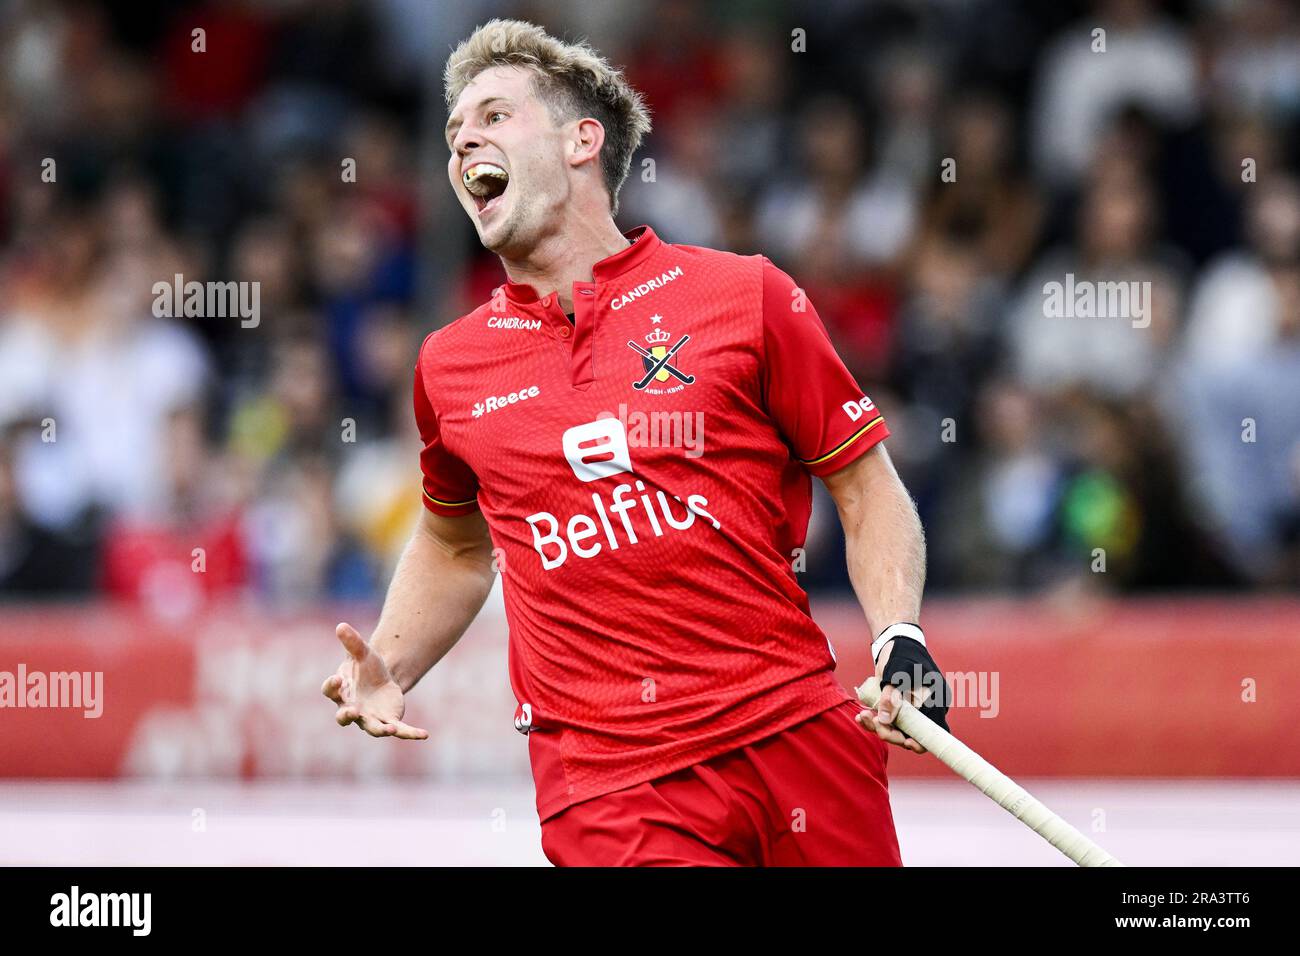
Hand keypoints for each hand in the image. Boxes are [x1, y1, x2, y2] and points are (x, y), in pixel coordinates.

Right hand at [321, 623, 428, 739]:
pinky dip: (411, 733)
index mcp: (341, 692)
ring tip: (390, 728)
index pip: (330, 691)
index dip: (331, 686)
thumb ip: (352, 642)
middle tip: (352, 712)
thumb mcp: (363, 652)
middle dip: (346, 715)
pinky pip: (400, 730)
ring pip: (372, 728)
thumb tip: (340, 625)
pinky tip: (424, 734)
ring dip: (380, 729)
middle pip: (343, 717)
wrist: (384, 678)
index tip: (337, 679)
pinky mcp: (389, 721)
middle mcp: (352, 709)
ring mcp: (370, 718)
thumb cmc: (367, 667)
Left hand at [856, 639, 932, 753]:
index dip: (922, 741)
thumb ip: (892, 697)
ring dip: (879, 727)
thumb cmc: (901, 656)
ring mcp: (910, 710)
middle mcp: (925, 709)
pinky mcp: (897, 709)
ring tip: (862, 716)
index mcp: (935, 701)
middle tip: (873, 722)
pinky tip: (862, 716)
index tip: (907, 742)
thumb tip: (885, 721)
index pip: (934, 731)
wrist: (892, 644)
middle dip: (891, 733)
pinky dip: (875, 721)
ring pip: (897, 729)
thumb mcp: (896, 673)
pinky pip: (888, 721)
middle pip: (911, 734)